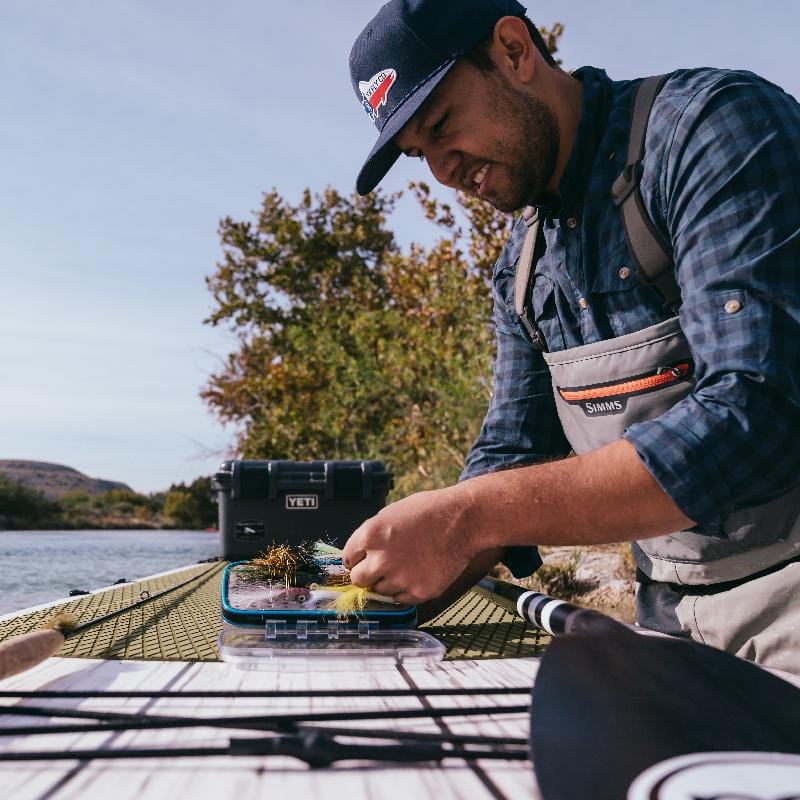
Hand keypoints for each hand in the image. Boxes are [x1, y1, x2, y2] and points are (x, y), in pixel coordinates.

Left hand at [342, 485, 482, 604]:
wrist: (463, 520)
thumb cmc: (428, 511)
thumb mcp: (390, 514)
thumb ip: (372, 537)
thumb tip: (360, 555)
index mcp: (370, 536)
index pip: (348, 558)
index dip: (358, 557)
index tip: (364, 558)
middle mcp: (381, 559)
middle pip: (358, 579)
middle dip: (367, 573)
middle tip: (382, 565)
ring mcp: (400, 578)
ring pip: (380, 590)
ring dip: (388, 581)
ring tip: (408, 564)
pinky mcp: (418, 592)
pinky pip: (400, 599)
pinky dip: (406, 589)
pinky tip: (418, 572)